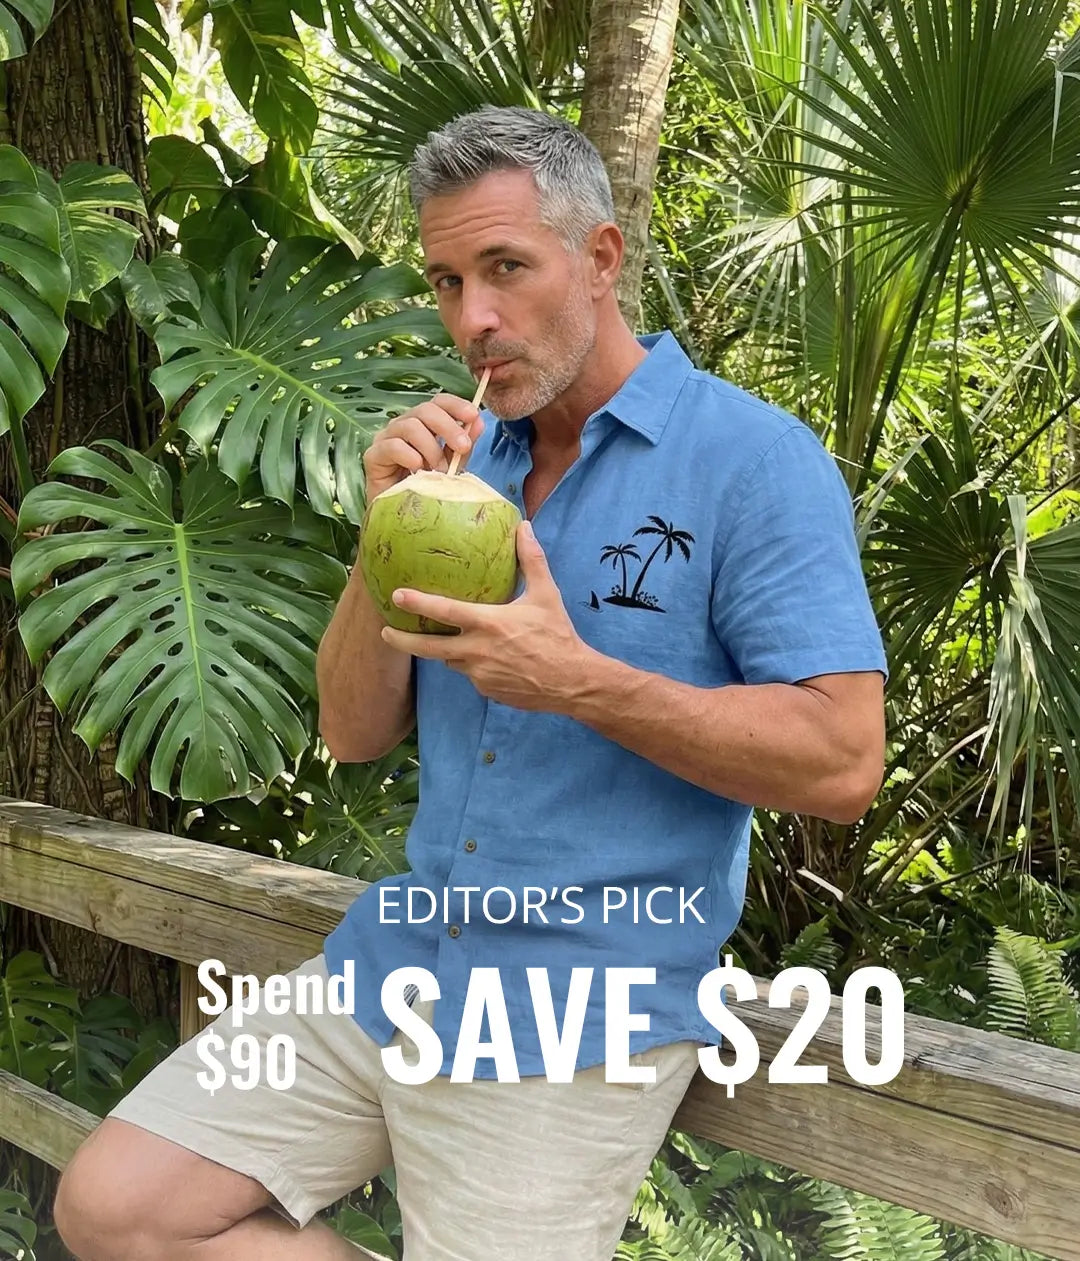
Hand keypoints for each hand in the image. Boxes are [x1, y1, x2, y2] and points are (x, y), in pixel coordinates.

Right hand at [363, 393, 485, 500]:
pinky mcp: (373, 456)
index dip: (456, 404)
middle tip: (463, 447)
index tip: (474, 416)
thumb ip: (463, 445)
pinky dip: (410, 456)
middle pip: (425, 410)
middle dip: (449, 427)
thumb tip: (479, 422)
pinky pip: (393, 446)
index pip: (437, 402)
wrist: (404, 519)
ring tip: (439, 471)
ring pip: (410, 426)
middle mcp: (403, 425)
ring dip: (431, 448)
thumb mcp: (452, 466)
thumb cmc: (428, 490)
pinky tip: (418, 469)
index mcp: (423, 424)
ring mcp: (386, 438)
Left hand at [380, 522, 596, 711]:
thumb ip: (531, 560)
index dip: (417, 602)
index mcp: (488, 624)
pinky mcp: (486, 690)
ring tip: (448, 640)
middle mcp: (477, 651)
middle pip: (428, 647)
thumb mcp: (547, 594)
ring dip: (448, 651)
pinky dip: (473, 665)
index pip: (444, 611)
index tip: (396, 595)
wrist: (572, 682)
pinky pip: (471, 675)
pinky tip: (488, 659)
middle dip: (402, 640)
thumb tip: (523, 526)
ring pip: (451, 660)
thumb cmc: (558, 636)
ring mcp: (479, 675)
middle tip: (384, 632)